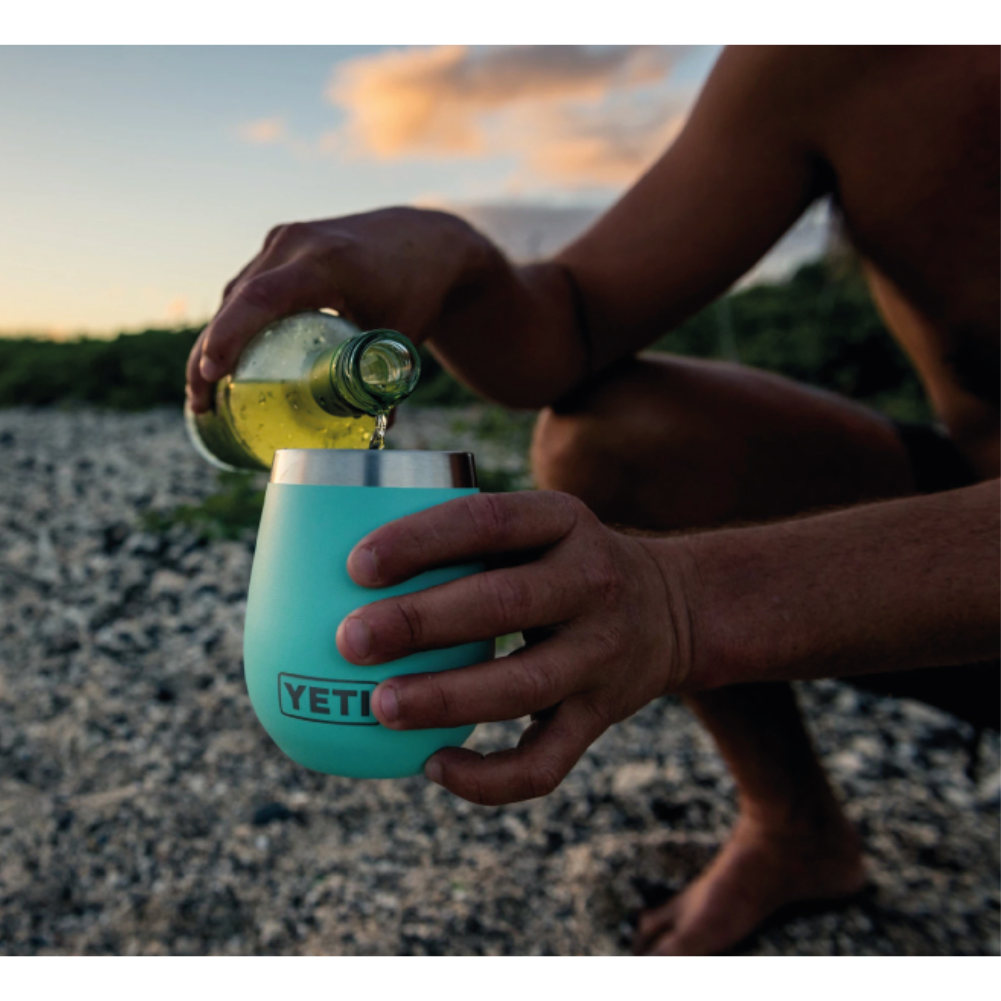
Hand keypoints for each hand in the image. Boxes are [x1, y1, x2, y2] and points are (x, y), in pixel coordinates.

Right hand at [185, 206, 504, 411]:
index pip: (264, 297)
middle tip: (199, 405)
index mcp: (326, 261)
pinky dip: (233, 324)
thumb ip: (384, 386)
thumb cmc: (417, 287)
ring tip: (204, 396)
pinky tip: (224, 364)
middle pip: (238, 300)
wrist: (426, 239)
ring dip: (214, 341)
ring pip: (236, 295)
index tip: (211, 374)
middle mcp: (296, 244)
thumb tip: (368, 440)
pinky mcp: (281, 250)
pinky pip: (246, 288)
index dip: (231, 335)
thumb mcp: (402, 336)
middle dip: (209, 352)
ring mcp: (284, 243)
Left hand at [335, 491, 693, 804]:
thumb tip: (339, 556)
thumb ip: (470, 535)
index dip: (422, 540)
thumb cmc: (567, 563)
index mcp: (564, 521)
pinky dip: (488, 777)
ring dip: (445, 700)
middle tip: (349, 640)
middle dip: (420, 622)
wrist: (672, 611)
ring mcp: (601, 653)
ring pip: (522, 686)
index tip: (356, 565)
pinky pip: (546, 761)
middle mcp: (591, 582)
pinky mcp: (602, 714)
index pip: (489, 520)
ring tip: (380, 706)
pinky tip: (433, 766)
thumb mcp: (541, 526)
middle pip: (503, 603)